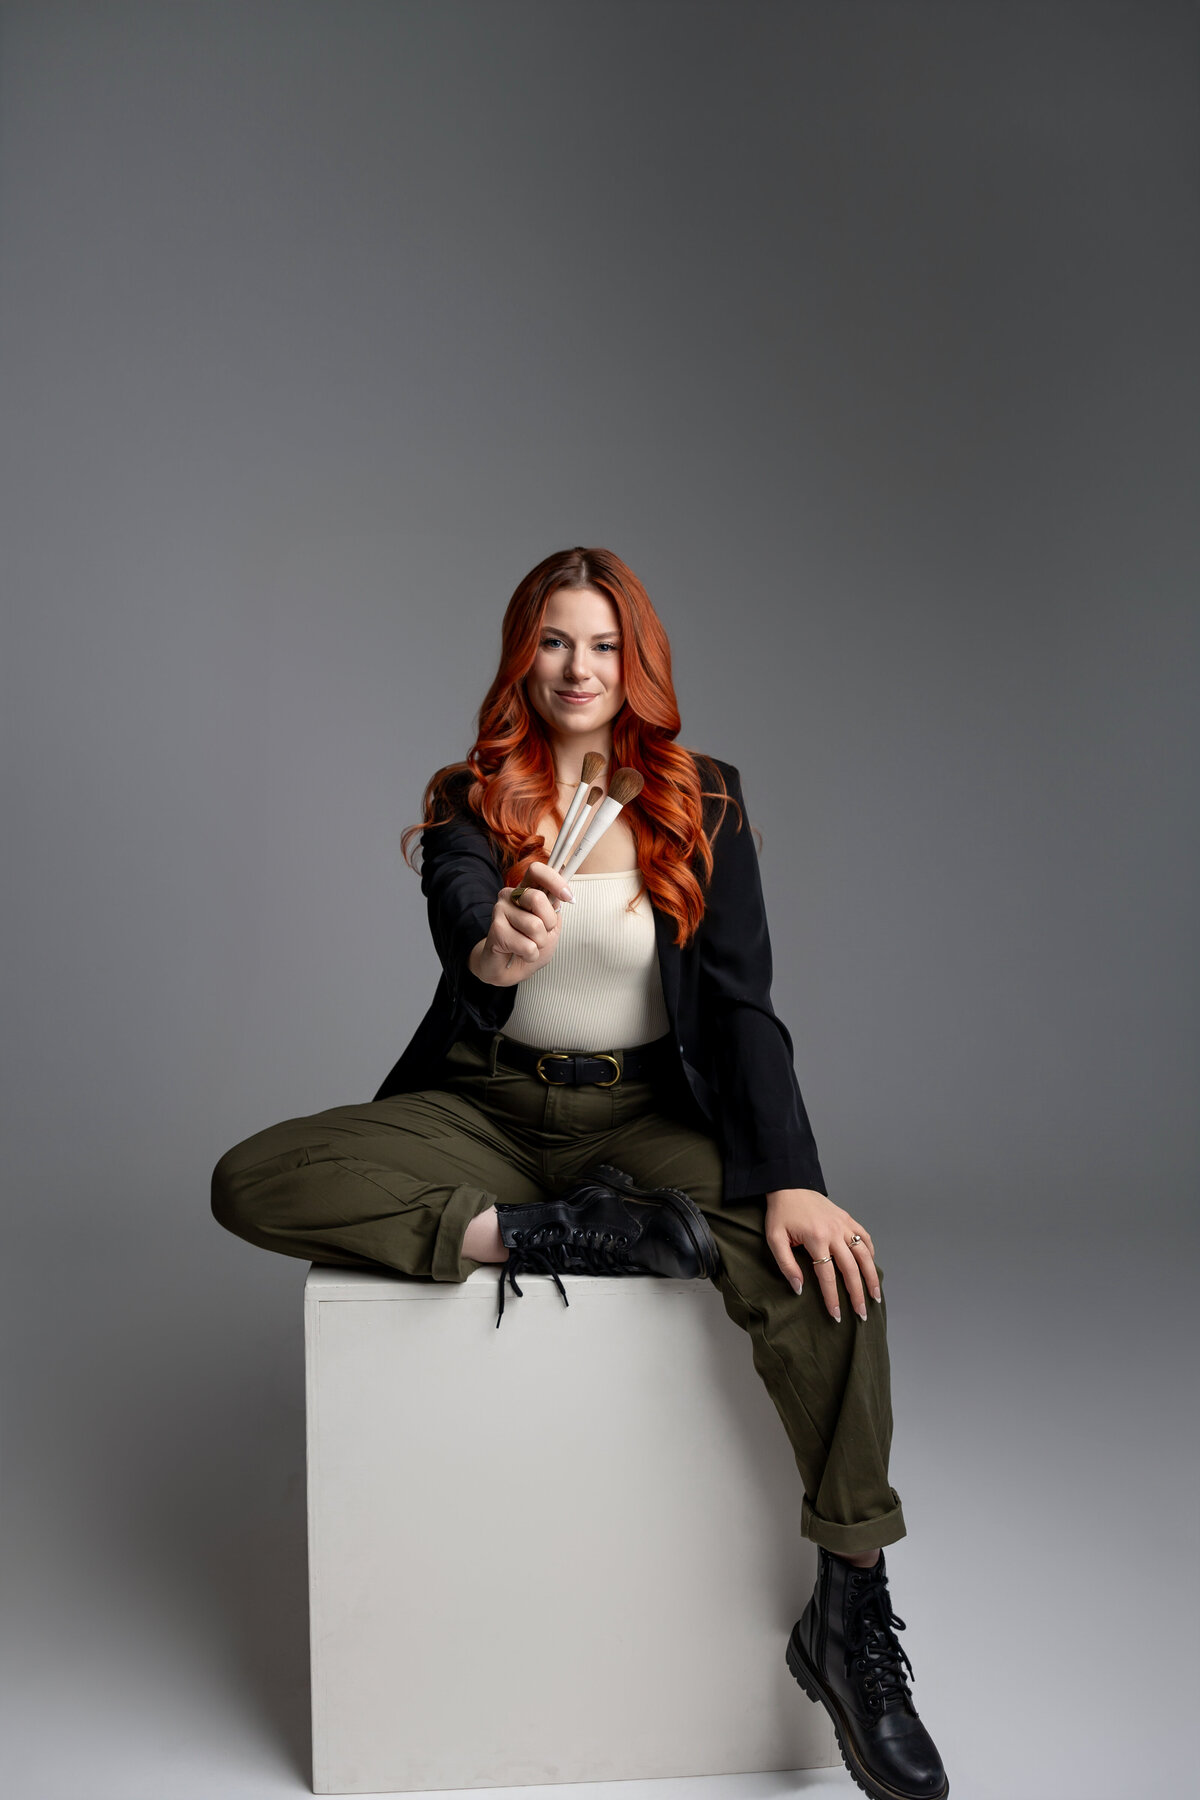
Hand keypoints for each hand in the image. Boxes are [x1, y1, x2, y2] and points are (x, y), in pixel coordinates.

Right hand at [470, 862, 574, 985]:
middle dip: (549, 922)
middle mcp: (510, 896)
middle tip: (542, 933)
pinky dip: (530, 954)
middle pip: (538, 898)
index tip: (568, 897)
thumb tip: (563, 893)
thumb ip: (554, 908)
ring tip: (528, 945)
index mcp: (525, 890)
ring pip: (535, 925)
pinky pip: (527, 944)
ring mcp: (500, 911)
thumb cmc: (529, 946)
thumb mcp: (550, 927)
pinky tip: (520, 953)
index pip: (537, 871)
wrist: (508, 971)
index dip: (555, 880)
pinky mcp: (496, 930)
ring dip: (539, 942)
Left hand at [763, 1187, 880, 1321]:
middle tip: (861, 1314)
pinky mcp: (847, 1218)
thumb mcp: (775, 1239)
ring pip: (864, 1255)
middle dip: (857, 1294)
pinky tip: (871, 1266)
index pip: (827, 1275)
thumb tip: (799, 1288)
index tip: (836, 1315)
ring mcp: (844, 1224)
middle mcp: (834, 1232)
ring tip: (875, 1295)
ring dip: (871, 1277)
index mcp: (816, 1238)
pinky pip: (864, 1237)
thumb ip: (786, 1264)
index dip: (832, 1297)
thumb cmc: (780, 1213)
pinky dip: (870, 1252)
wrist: (789, 1184)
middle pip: (851, 1269)